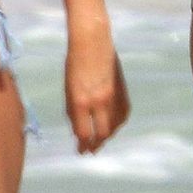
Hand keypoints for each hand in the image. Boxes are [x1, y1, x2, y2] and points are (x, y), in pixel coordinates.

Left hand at [65, 38, 129, 154]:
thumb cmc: (74, 63)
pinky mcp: (122, 91)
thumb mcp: (69, 89)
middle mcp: (99, 101)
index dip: (83, 144)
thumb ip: (73, 111)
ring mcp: (113, 96)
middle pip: (102, 133)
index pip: (84, 133)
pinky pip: (123, 114)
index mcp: (80, 101)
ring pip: (114, 126)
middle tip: (91, 150)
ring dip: (107, 135)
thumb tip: (78, 131)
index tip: (81, 151)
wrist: (92, 41)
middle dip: (96, 144)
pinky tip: (113, 126)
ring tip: (100, 140)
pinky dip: (118, 123)